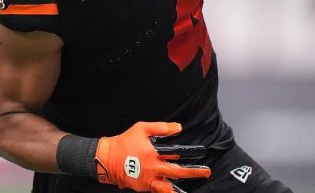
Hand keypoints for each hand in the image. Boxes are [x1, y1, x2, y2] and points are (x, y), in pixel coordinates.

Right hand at [95, 122, 210, 192]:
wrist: (107, 158)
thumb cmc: (124, 142)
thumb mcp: (141, 129)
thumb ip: (160, 128)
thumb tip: (178, 127)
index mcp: (153, 154)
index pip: (176, 154)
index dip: (190, 154)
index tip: (201, 153)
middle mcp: (153, 169)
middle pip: (177, 173)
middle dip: (194, 173)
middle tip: (206, 172)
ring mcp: (148, 180)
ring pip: (168, 189)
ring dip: (179, 189)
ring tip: (189, 189)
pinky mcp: (144, 187)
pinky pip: (158, 191)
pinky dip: (167, 191)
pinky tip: (172, 190)